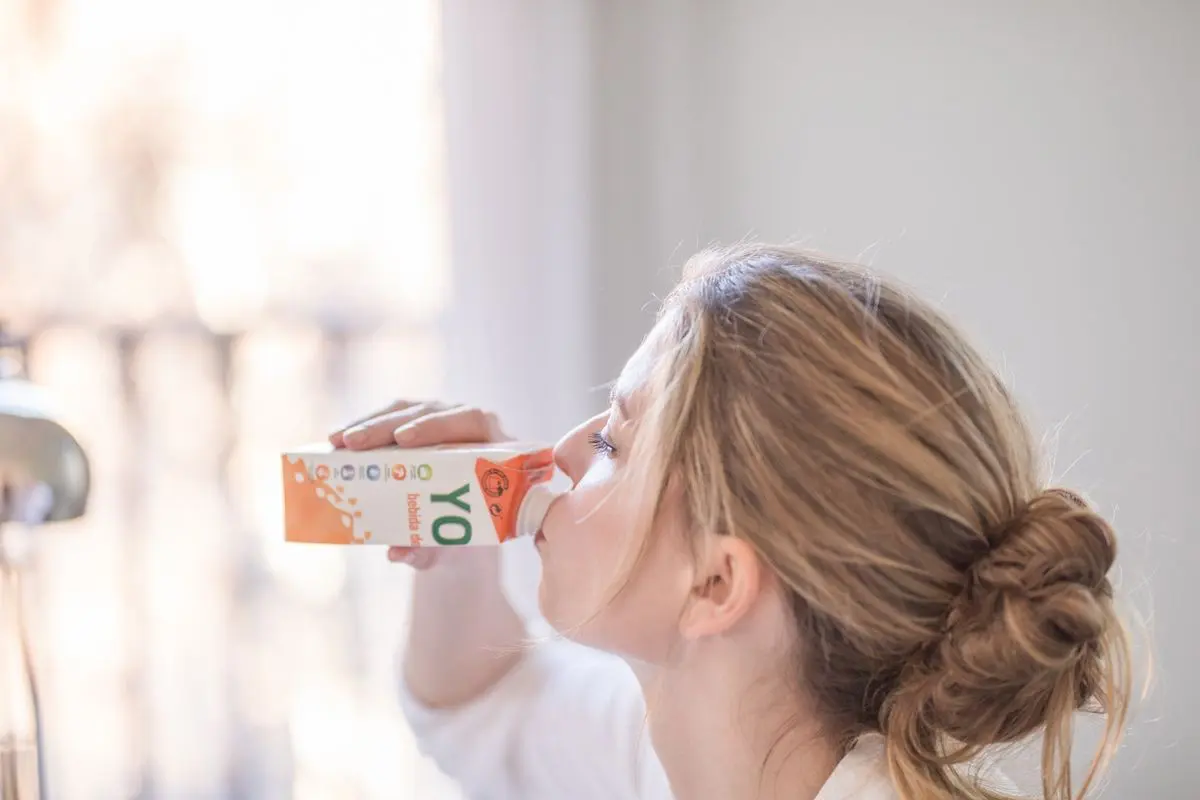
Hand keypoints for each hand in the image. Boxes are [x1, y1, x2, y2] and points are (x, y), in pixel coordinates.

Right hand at [328, 400, 508, 568]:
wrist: (469, 529)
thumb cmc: (467, 534)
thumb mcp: (452, 546)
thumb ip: (429, 549)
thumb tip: (396, 552)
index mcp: (494, 447)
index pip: (469, 421)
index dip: (435, 427)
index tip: (403, 439)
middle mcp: (471, 425)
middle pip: (430, 412)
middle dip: (387, 427)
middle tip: (353, 442)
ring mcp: (446, 418)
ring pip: (407, 410)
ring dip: (371, 423)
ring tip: (338, 440)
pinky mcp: (421, 421)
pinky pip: (393, 417)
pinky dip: (366, 426)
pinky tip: (339, 439)